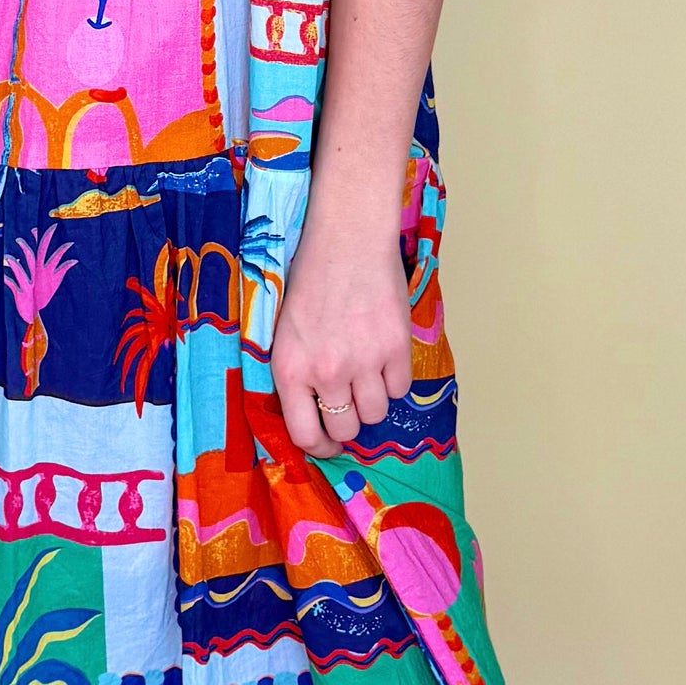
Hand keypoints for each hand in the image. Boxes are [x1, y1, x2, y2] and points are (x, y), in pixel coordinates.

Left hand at [269, 214, 414, 452]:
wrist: (346, 239)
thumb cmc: (311, 278)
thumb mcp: (285, 330)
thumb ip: (296, 373)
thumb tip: (311, 414)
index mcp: (291, 369)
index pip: (305, 435)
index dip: (319, 446)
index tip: (326, 442)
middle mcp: (327, 371)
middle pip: (346, 431)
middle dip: (347, 423)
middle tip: (349, 406)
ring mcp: (364, 362)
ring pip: (376, 414)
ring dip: (372, 401)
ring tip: (366, 374)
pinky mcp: (396, 348)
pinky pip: (401, 389)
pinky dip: (394, 379)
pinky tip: (382, 354)